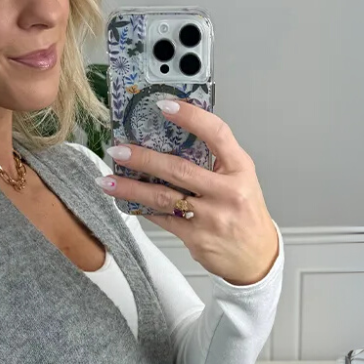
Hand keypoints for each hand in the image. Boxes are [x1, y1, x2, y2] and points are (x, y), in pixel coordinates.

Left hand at [99, 98, 278, 285]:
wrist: (255, 257)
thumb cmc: (245, 214)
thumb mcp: (241, 180)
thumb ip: (215, 161)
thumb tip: (175, 140)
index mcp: (240, 170)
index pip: (217, 134)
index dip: (191, 117)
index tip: (165, 106)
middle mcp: (227, 192)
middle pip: (179, 169)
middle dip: (144, 158)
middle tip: (119, 151)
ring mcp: (211, 217)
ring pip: (163, 197)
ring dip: (132, 188)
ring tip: (107, 181)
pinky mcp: (196, 239)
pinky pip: (163, 220)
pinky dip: (144, 209)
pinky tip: (128, 202)